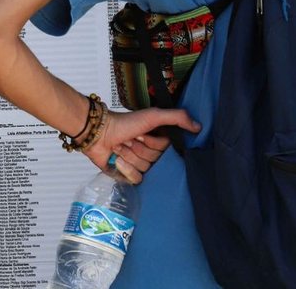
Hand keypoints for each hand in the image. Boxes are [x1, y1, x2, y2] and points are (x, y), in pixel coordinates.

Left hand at [82, 108, 201, 183]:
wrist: (97, 133)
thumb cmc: (123, 123)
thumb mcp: (153, 115)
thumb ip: (177, 117)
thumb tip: (198, 127)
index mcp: (156, 140)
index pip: (167, 150)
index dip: (155, 143)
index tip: (143, 134)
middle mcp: (148, 152)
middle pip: (156, 160)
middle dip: (141, 149)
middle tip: (130, 139)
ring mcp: (137, 164)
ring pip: (146, 170)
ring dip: (131, 157)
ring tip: (121, 146)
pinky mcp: (126, 174)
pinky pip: (136, 179)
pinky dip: (126, 168)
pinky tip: (117, 158)